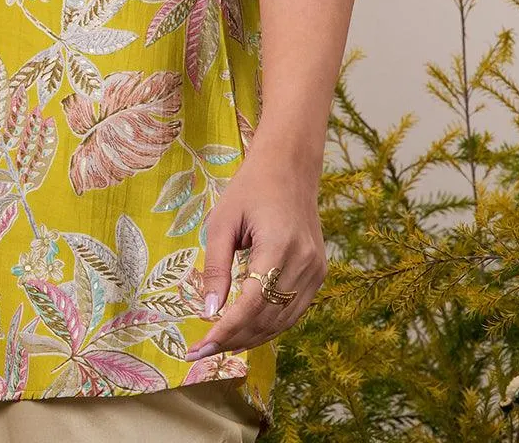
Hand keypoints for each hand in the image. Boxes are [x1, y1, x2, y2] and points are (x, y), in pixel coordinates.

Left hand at [185, 139, 326, 359]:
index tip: (199, 347)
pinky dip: (269, 325)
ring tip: (219, 345)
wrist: (289, 167)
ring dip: (251, 338)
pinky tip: (246, 330)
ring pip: (283, 321)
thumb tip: (208, 312)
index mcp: (279, 246)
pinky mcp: (319, 273)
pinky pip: (293, 310)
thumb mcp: (223, 220)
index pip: (251, 304)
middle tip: (202, 351)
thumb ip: (216, 266)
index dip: (225, 331)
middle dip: (234, 340)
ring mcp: (316, 270)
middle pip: (268, 319)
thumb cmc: (250, 188)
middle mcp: (305, 263)